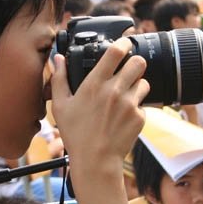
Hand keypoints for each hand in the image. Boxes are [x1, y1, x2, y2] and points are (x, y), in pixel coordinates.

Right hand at [51, 38, 148, 184]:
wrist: (96, 161)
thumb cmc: (76, 134)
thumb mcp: (61, 106)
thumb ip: (59, 79)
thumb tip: (58, 59)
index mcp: (95, 83)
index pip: (116, 52)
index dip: (123, 43)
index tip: (124, 43)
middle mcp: (115, 90)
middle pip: (139, 62)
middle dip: (135, 62)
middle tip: (128, 69)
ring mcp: (130, 104)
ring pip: (144, 82)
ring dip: (137, 84)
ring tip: (126, 94)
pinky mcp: (140, 117)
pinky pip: (144, 104)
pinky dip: (137, 107)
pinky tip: (124, 116)